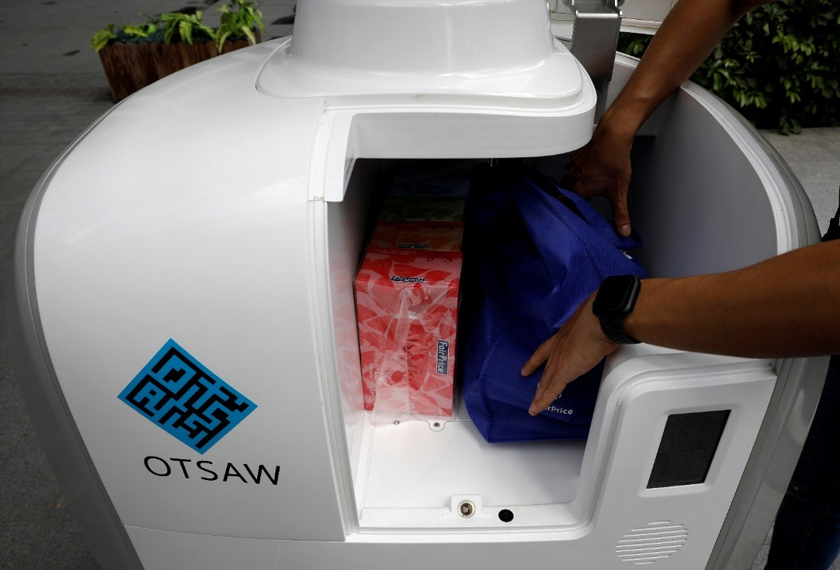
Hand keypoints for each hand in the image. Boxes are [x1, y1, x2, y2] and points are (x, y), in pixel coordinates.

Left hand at [522, 293, 618, 415]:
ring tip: (534, 404)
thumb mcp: (594, 321)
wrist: (600, 320)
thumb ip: (596, 327)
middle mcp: (558, 346)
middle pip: (545, 365)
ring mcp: (559, 359)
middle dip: (538, 375)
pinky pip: (551, 390)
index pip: (548, 347)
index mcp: (565, 334)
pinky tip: (537, 409)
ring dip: (540, 393)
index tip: (532, 362)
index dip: (539, 357)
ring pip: (546, 380)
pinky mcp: (564, 372)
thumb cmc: (601, 316)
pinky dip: (543, 401)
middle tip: (528, 380)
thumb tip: (608, 328)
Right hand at [562, 120, 633, 236]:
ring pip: (568, 180)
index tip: (569, 218)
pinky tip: (590, 172)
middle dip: (572, 199)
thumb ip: (620, 212)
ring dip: (575, 185)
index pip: (565, 205)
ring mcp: (572, 165)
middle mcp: (572, 177)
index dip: (567, 211)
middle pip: (566, 193)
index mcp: (579, 188)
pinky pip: (573, 169)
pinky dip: (578, 173)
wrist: (614, 134)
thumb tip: (623, 230)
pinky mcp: (576, 156)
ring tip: (586, 189)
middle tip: (579, 205)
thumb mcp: (619, 190)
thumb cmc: (614, 158)